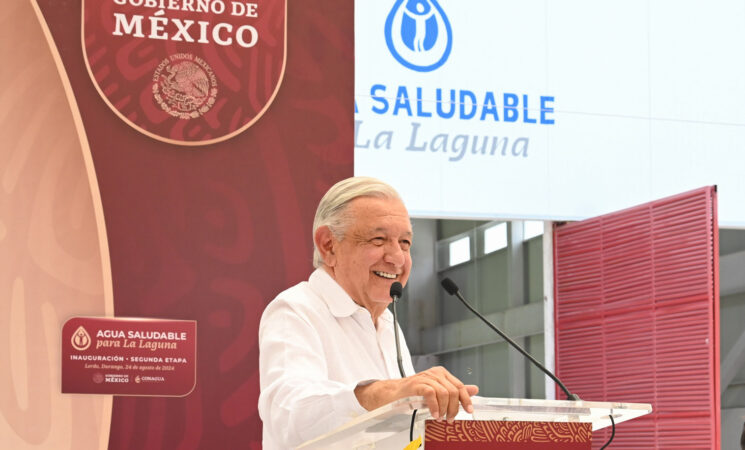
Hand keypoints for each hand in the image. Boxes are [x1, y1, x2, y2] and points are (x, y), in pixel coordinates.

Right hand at [354, 366, 478, 422]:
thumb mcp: (437, 392)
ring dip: (444, 409)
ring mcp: (425, 378)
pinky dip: (435, 407)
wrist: (391, 394)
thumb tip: (474, 389)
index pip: (459, 386)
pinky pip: (431, 394)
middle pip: (453, 390)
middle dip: (454, 408)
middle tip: (450, 418)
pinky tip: (433, 414)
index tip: (469, 410)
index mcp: (441, 374)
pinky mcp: (416, 384)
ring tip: (440, 417)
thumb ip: (455, 390)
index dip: (466, 399)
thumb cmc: (413, 394)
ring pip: (444, 393)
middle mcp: (434, 373)